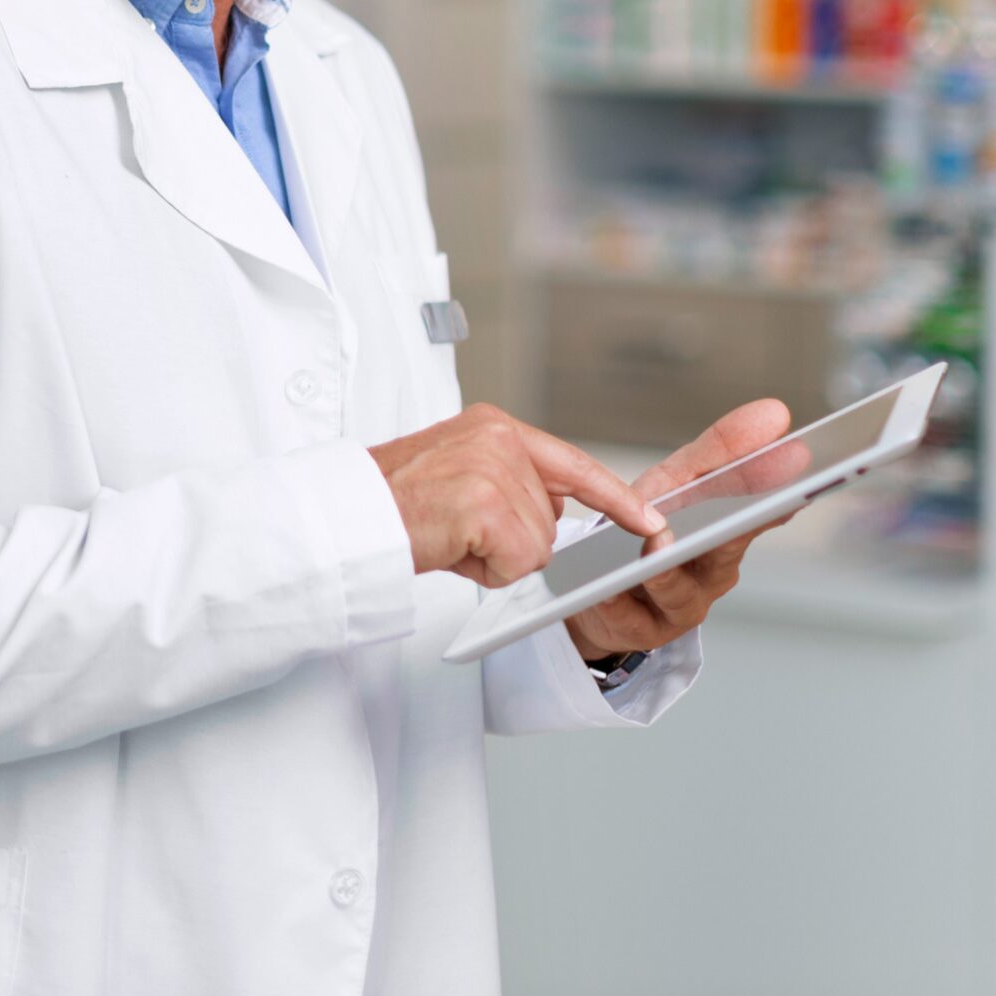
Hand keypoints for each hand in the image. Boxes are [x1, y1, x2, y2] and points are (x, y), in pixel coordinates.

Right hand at [370, 404, 662, 587]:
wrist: (345, 515)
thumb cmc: (388, 503)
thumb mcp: (455, 474)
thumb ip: (507, 484)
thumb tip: (547, 521)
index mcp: (492, 425)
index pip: (572, 464)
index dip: (615, 497)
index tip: (650, 521)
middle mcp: (499, 439)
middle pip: (551, 519)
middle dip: (513, 539)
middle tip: (455, 529)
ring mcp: (494, 470)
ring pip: (537, 546)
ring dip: (495, 557)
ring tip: (447, 537)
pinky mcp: (488, 506)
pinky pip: (517, 562)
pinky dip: (487, 570)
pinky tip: (450, 548)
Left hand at [565, 398, 792, 661]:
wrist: (599, 591)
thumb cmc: (645, 534)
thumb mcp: (676, 484)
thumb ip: (718, 452)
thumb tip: (774, 414)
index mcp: (727, 533)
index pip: (757, 507)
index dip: (771, 486)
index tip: (796, 456)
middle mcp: (712, 571)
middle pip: (725, 547)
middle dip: (735, 524)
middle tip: (740, 505)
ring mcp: (680, 605)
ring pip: (679, 589)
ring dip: (667, 569)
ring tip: (656, 549)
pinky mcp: (641, 630)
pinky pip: (629, 615)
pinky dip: (617, 600)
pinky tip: (606, 590)